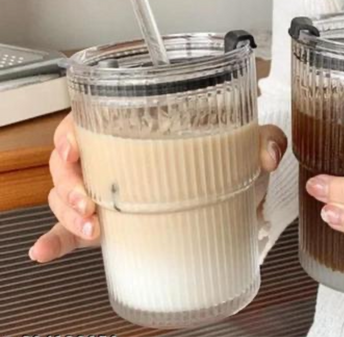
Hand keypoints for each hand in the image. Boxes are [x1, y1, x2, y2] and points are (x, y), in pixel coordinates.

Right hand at [30, 113, 286, 262]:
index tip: (73, 148)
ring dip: (65, 213)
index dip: (72, 132)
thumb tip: (266, 156)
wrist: (232, 192)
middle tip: (86, 200)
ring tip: (91, 227)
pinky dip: (58, 241)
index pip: (89, 120)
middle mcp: (116, 158)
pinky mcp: (111, 223)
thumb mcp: (248, 141)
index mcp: (138, 128)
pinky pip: (75, 231)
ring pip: (64, 196)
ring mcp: (109, 191)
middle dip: (67, 181)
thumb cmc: (229, 157)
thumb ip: (265, 140)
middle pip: (68, 160)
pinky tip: (46, 252)